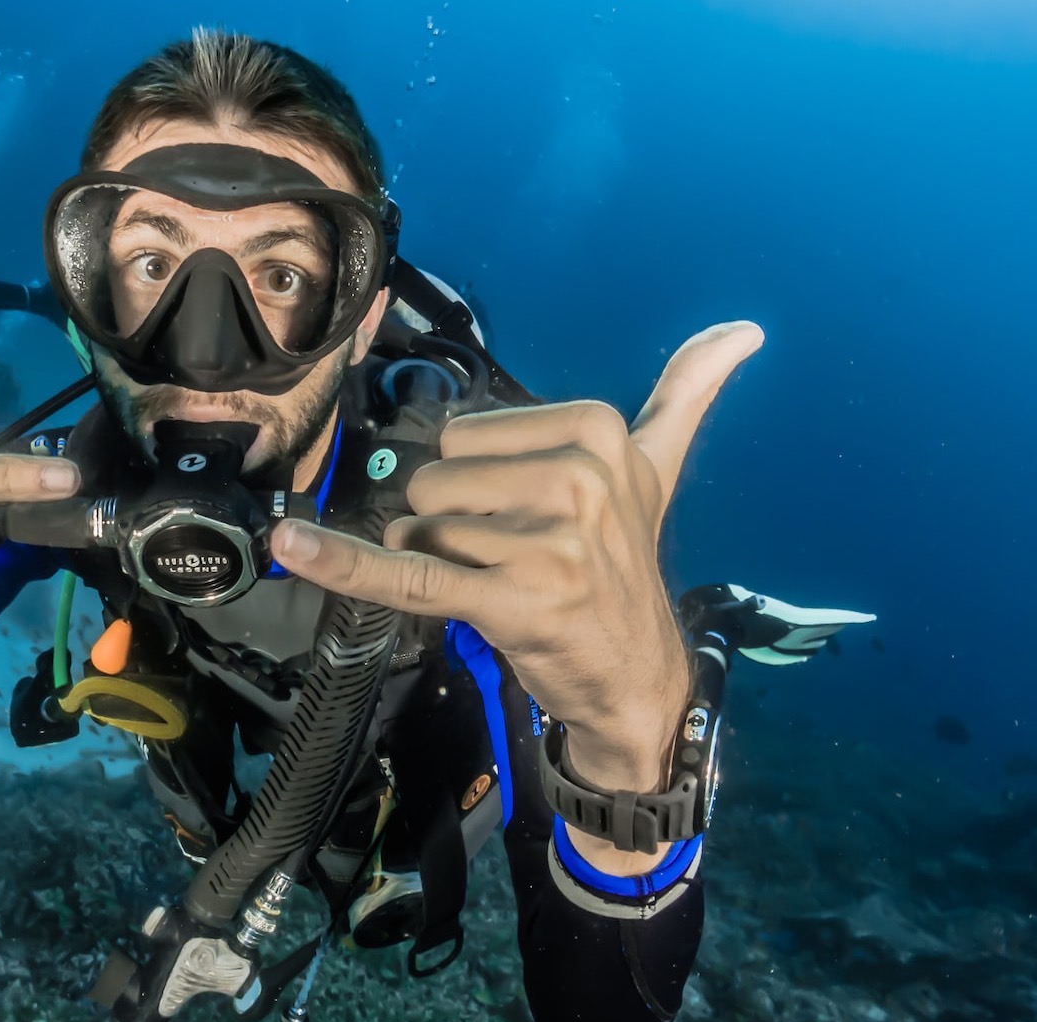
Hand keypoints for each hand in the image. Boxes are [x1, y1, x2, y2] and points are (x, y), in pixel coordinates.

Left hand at [273, 322, 763, 789]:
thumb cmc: (623, 569)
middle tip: (512, 560)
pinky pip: (406, 573)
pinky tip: (294, 547)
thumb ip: (686, 394)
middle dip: (451, 523)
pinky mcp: (512, 598)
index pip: (462, 434)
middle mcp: (579, 477)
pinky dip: (344, 564)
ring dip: (439, 563)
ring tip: (501, 587)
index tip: (531, 517)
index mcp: (598, 430)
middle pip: (433, 478)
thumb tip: (743, 327)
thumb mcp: (658, 472)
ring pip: (421, 528)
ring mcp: (548, 540)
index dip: (475, 483)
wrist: (638, 679)